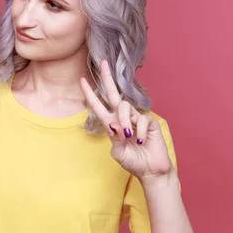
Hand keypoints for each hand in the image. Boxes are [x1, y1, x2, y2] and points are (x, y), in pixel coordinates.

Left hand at [79, 60, 172, 180]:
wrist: (150, 170)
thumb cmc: (133, 161)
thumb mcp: (118, 153)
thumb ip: (115, 139)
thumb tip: (115, 123)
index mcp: (111, 123)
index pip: (98, 106)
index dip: (89, 94)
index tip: (82, 80)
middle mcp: (122, 117)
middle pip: (113, 93)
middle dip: (107, 77)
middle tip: (103, 62)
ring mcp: (136, 117)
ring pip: (124, 107)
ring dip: (125, 121)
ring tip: (130, 136)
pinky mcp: (148, 121)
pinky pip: (140, 118)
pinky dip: (138, 131)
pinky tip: (141, 140)